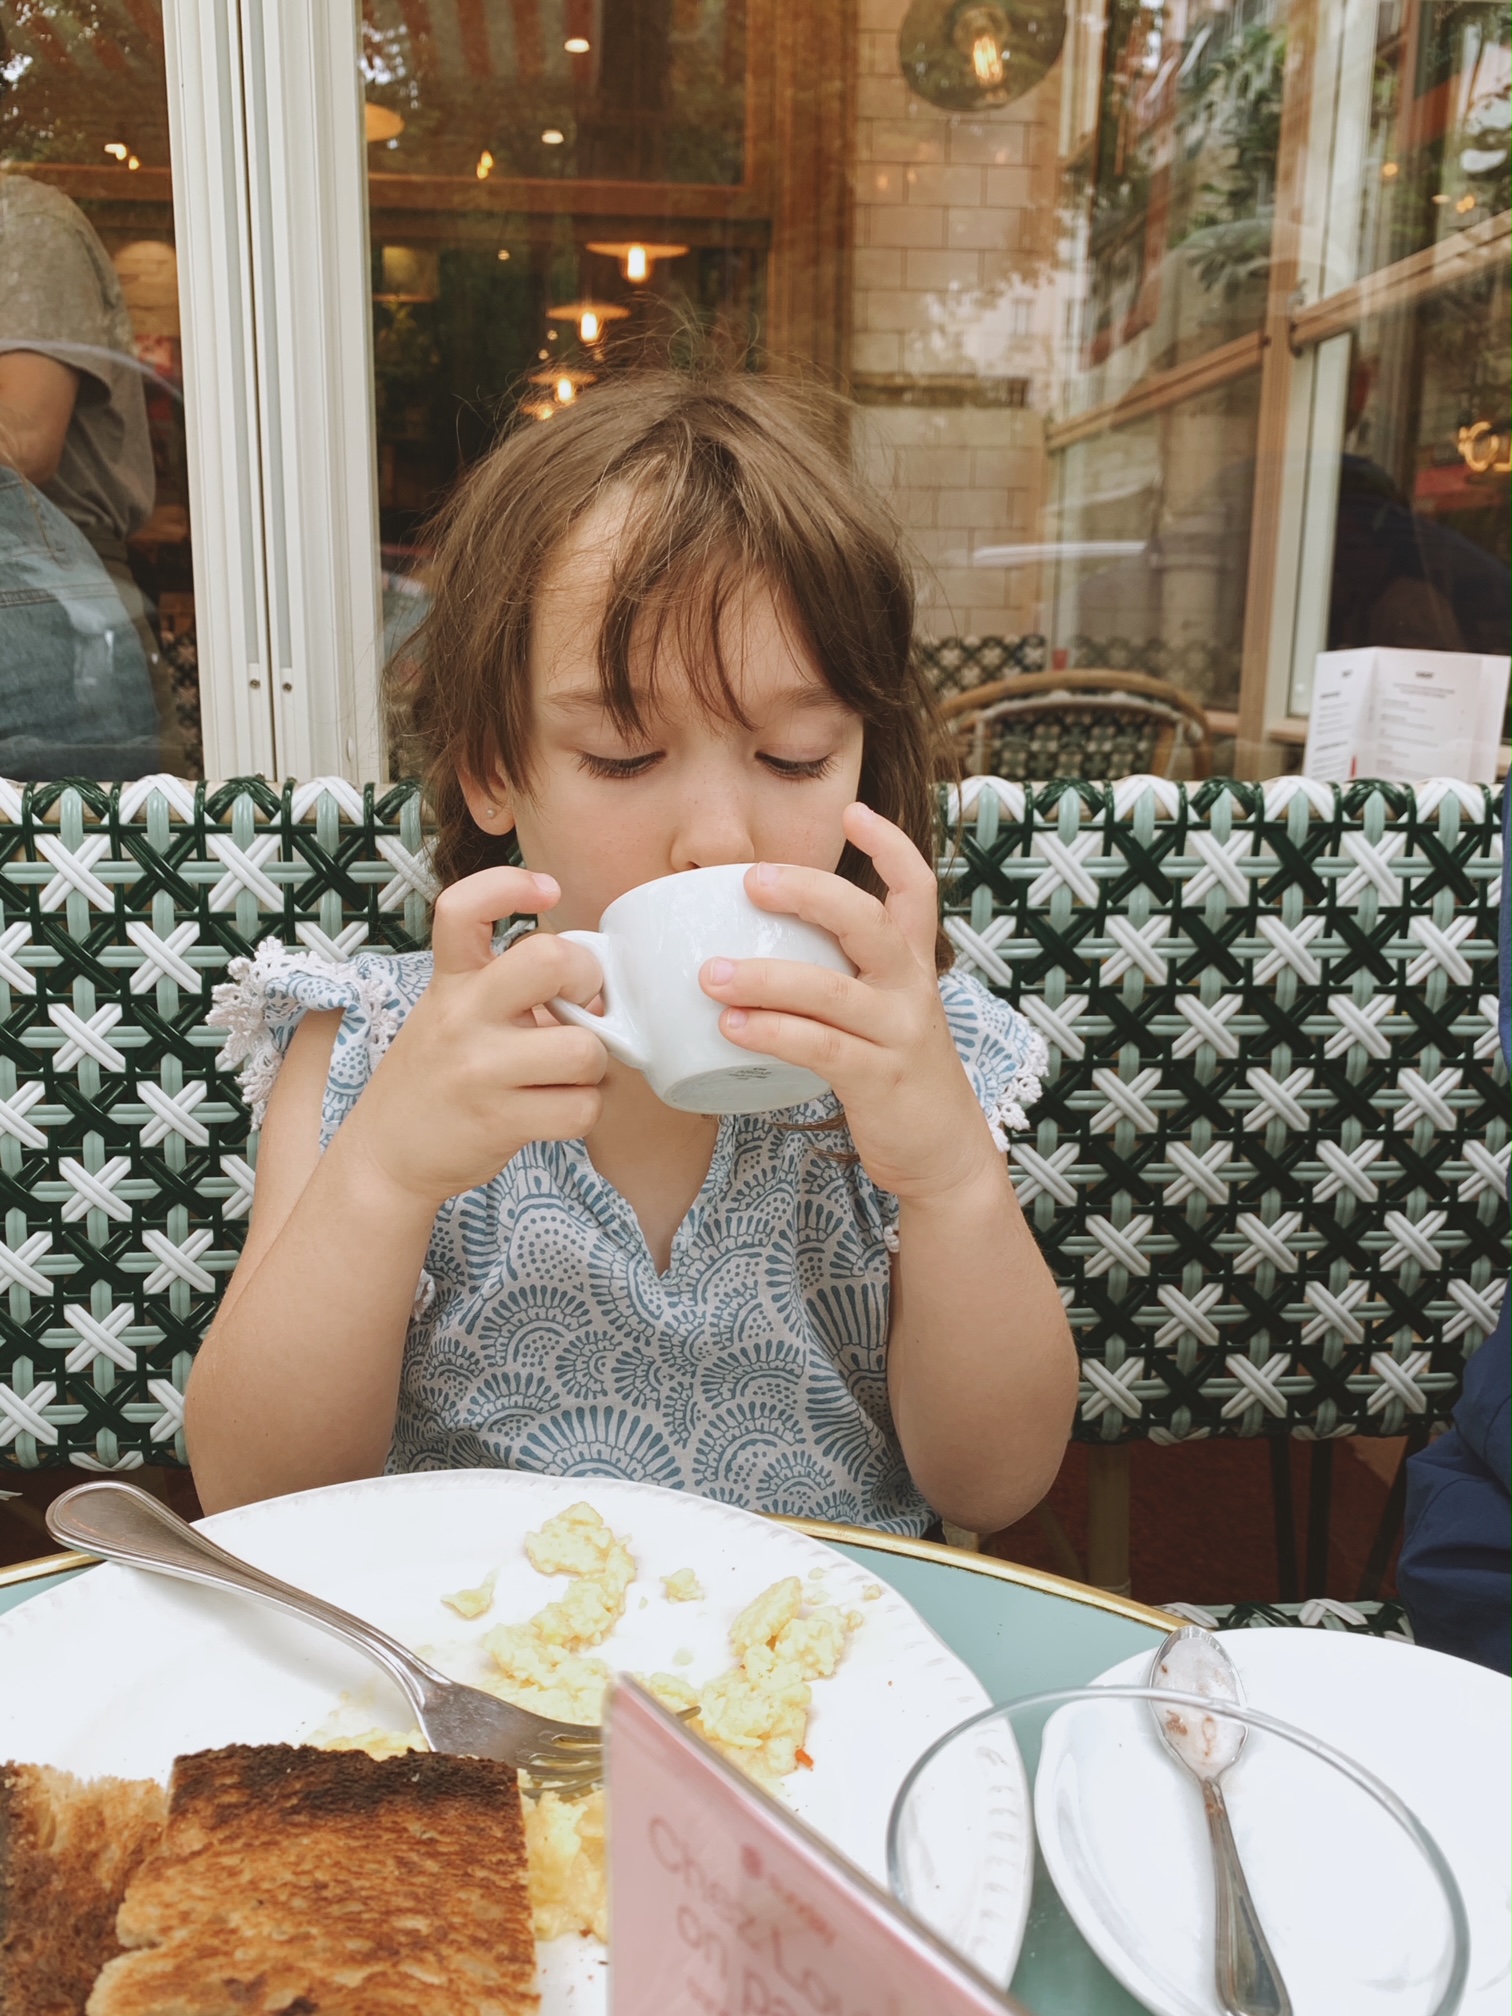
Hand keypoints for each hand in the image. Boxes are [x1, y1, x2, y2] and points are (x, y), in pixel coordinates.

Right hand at [341, 866, 607, 1208]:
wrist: (387, 1154)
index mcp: (452, 981)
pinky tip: (556, 1108)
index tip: (546, 890)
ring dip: (593, 1065)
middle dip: (589, 980)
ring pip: (584, 1049)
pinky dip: (583, 1110)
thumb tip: (596, 984)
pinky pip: (581, 1108)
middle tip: (582, 1006)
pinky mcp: (498, 1121)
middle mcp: (462, 1016)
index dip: (509, 885)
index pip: (463, 908)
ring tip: (565, 1073)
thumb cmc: (438, 1076)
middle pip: (550, 960)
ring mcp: (479, 1070)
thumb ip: (510, 987)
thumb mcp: (454, 1012)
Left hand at [699, 804, 994, 1202]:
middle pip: (869, 921)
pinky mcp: (880, 1078)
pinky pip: (821, 1047)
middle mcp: (910, 989)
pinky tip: (731, 1028)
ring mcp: (898, 1033)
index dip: (890, 845)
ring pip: (831, 989)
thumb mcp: (882, 1014)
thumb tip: (755, 950)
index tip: (854, 810)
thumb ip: (836, 977)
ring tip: (710, 973)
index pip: (917, 888)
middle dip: (811, 892)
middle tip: (752, 879)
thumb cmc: (895, 1076)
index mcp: (911, 965)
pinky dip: (773, 1033)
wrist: (944, 1154)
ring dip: (765, 976)